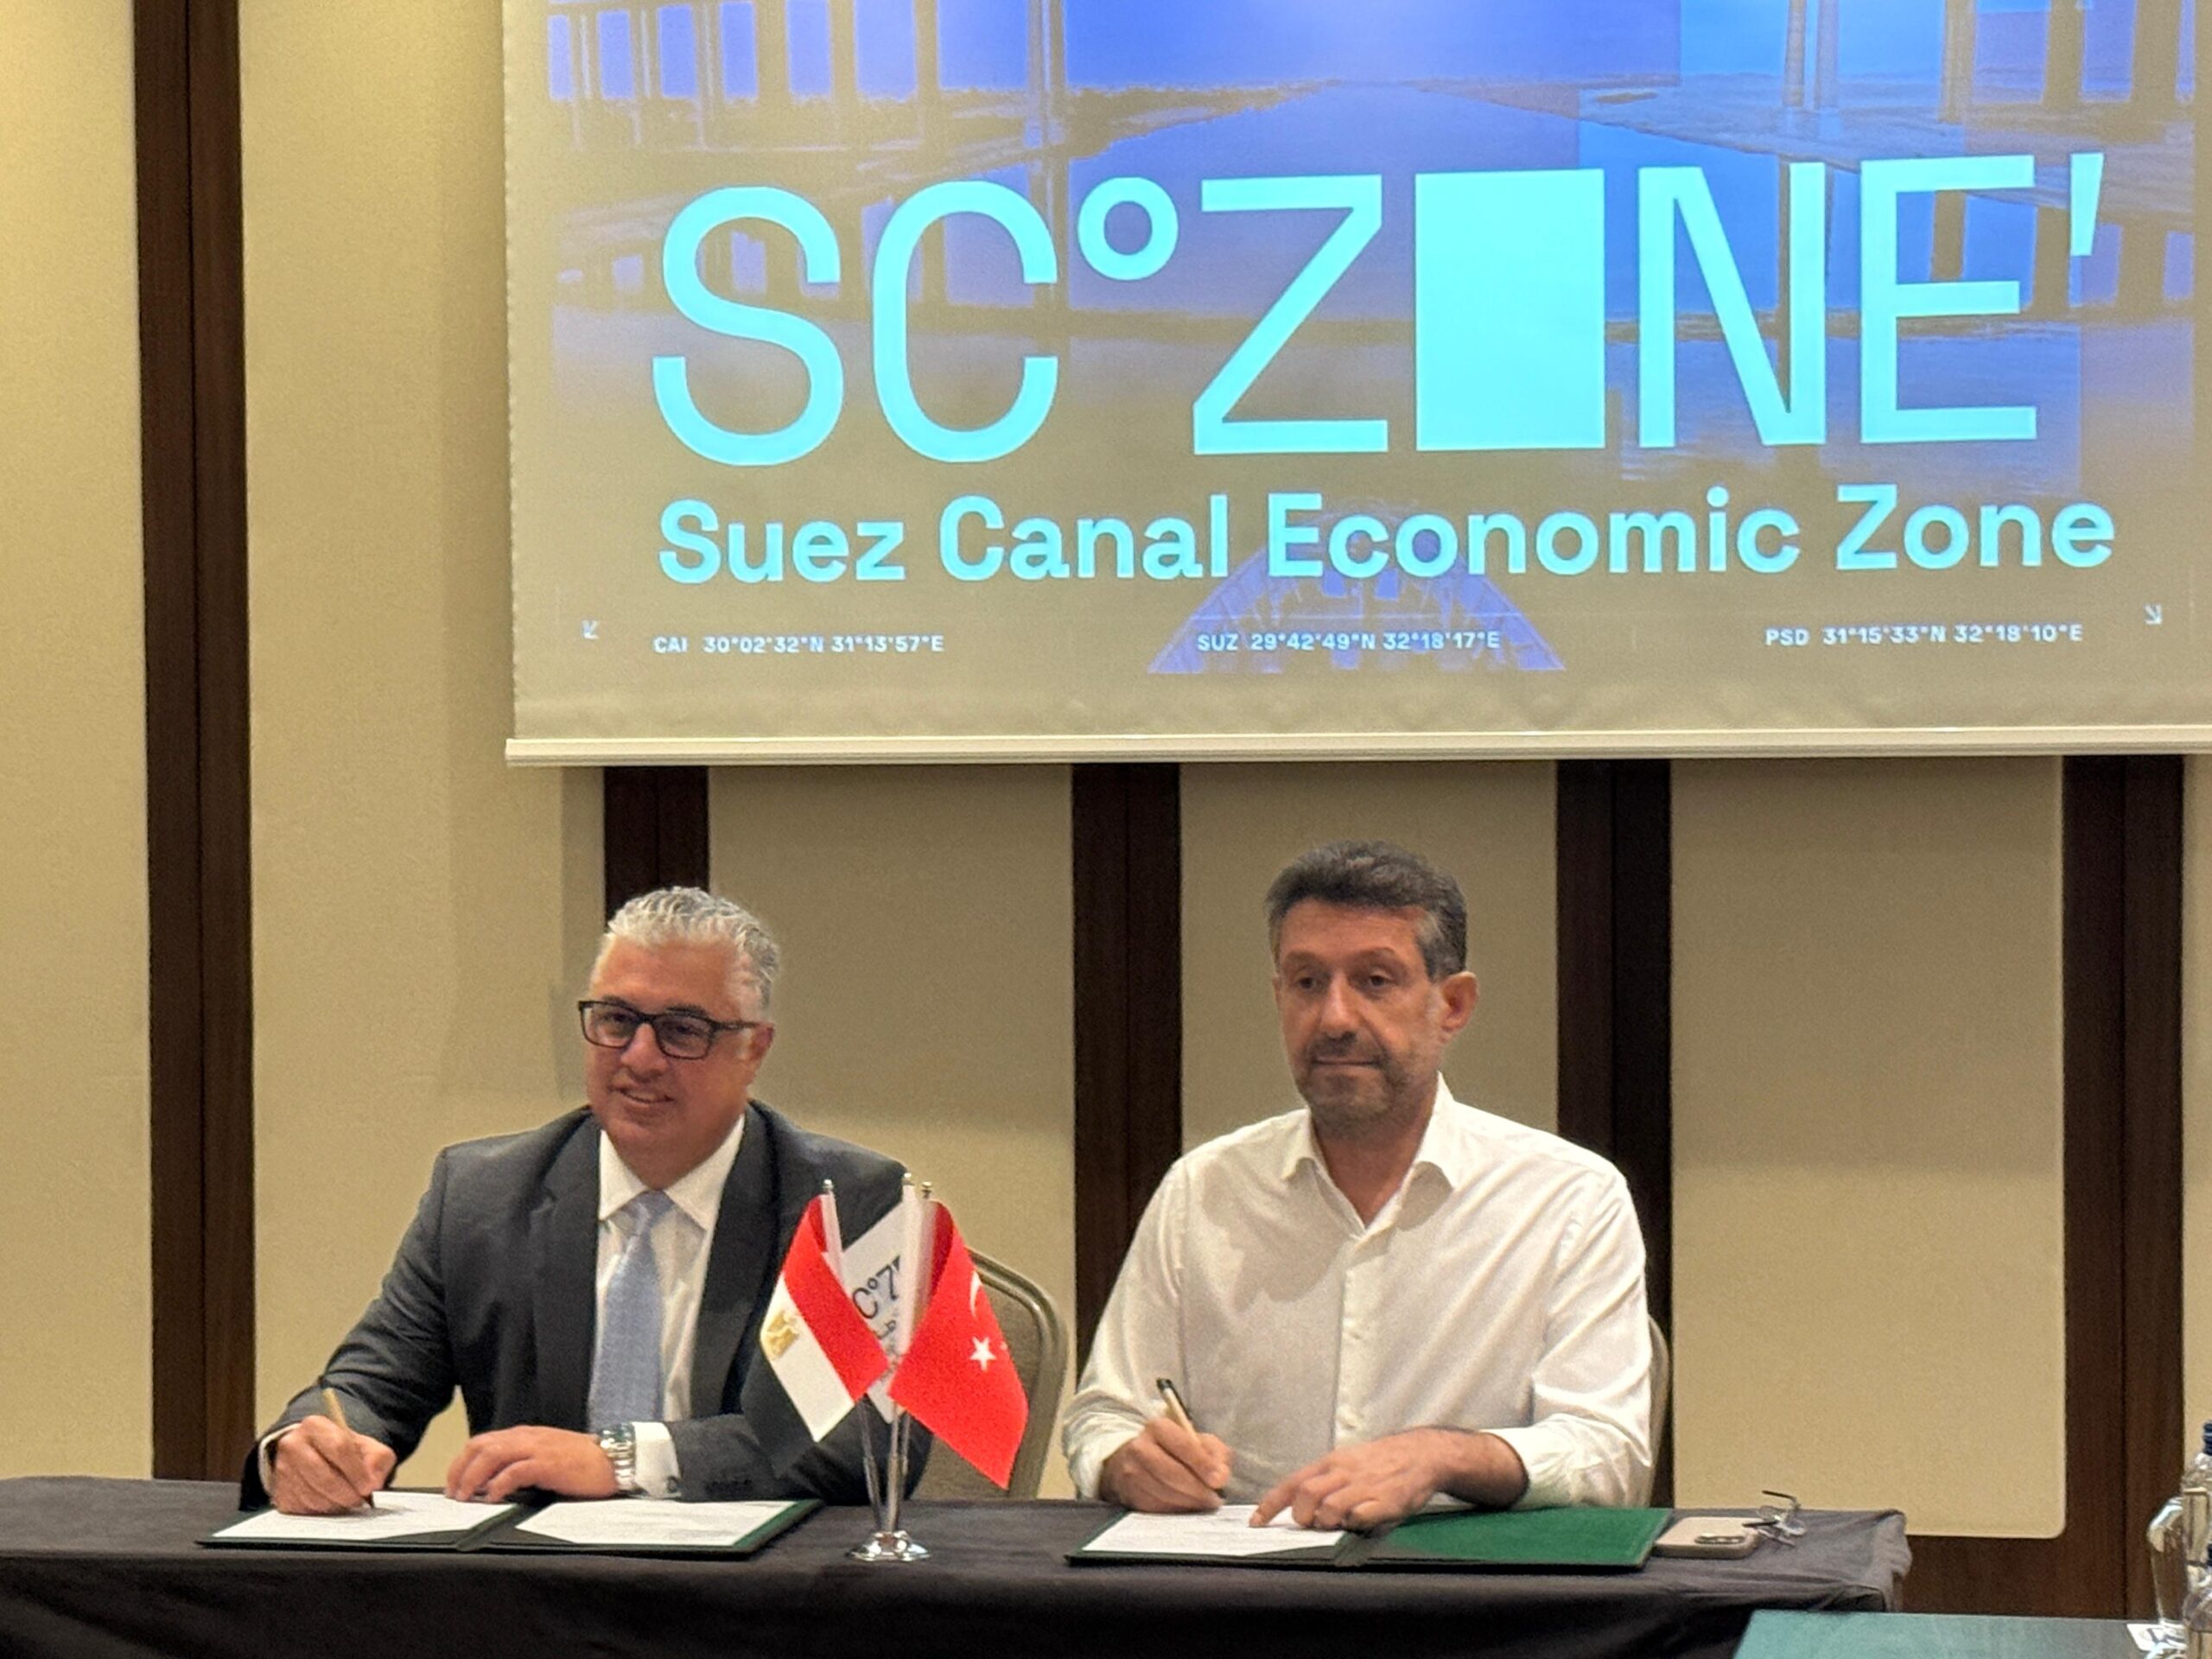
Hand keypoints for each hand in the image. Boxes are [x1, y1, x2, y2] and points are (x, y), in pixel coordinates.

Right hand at [269, 1415, 395, 1514]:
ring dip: (335, 1504)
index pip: (338, 1447)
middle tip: (360, 1499)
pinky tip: (331, 1502)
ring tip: (347, 1500)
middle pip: (323, 1476)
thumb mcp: (367, 1446)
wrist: (316, 1453)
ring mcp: (282, 1470)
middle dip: (346, 1493)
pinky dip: (321, 1510)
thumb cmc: (341, 1450)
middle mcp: (293, 1445)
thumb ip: (377, 1459)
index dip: (356, 1471)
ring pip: (312, 1496)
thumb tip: (373, 1481)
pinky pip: (303, 1508)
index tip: (368, 1486)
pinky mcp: (279, 1492)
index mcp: (316, 1426)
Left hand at [444, 1426, 618, 1503]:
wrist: (612, 1459)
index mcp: (525, 1435)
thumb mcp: (546, 1457)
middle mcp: (527, 1437)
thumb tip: (494, 1484)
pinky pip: (515, 1470)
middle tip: (452, 1493)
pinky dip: (499, 1483)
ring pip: (492, 1454)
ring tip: (465, 1496)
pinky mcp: (548, 1463)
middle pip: (480, 1446)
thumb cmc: (582, 1463)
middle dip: (459, 1469)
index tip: (453, 1483)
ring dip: (472, 1477)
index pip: (482, 1442)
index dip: (461, 1462)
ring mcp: (537, 1448)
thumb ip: (522, 1463)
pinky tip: (492, 1497)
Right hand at [1099, 1414, 1232, 1511]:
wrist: (1136, 1459)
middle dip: (1197, 1489)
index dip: (1203, 1464)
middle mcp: (1140, 1448)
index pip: (1183, 1446)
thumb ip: (1215, 1452)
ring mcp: (1132, 1472)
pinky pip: (1156, 1507)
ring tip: (1204, 1504)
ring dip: (1188, 1502)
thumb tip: (1221, 1474)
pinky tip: (1187, 1508)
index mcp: (1159, 1427)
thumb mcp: (1197, 1440)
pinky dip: (1176, 1510)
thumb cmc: (1174, 1449)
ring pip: (1164, 1493)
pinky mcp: (1130, 1494)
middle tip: (1214, 1499)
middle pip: (1171, 1472)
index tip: (1219, 1481)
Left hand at [1252, 1428, 1523, 1530]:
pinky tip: (1362, 1520)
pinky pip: (1360, 1517)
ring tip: (1337, 1523)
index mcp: (1330, 1462)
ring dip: (1327, 1522)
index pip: (1291, 1483)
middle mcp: (1343, 1472)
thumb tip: (1299, 1508)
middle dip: (1302, 1517)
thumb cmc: (1379, 1462)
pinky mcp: (1385, 1501)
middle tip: (1310, 1524)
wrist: (1421, 1454)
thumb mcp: (1348, 1463)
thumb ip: (1326, 1482)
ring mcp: (1364, 1487)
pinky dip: (1354, 1524)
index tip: (1256, 1522)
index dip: (1270, 1505)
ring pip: (1329, 1509)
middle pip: (1306, 1496)